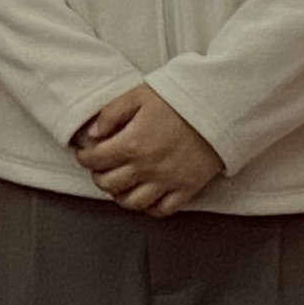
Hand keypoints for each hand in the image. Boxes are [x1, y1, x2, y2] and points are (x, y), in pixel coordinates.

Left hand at [75, 86, 224, 217]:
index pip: (94, 160)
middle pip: (108, 184)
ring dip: (120, 194)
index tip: (85, 153)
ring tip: (120, 183)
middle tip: (100, 167)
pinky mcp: (187, 188)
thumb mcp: (139, 95)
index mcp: (132, 143)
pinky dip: (149, 206)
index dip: (84, 156)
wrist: (219, 106)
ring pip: (132, 202)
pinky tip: (145, 194)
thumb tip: (91, 133)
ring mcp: (168, 181)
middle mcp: (147, 167)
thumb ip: (111, 113)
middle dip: (98, 176)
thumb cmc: (180, 97)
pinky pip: (162, 209)